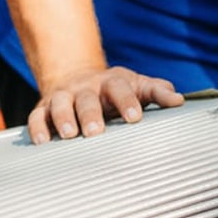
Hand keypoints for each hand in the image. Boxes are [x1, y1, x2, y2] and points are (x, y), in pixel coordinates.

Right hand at [30, 66, 183, 144]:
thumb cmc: (115, 89)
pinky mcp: (44, 108)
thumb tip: (179, 100)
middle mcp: (86, 87)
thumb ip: (158, 92)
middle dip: (91, 114)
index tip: (135, 118)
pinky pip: (37, 116)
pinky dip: (38, 127)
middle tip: (96, 131)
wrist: (77, 77)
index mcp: (112, 81)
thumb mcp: (138, 85)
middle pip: (87, 98)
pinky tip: (42, 141)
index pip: (120, 88)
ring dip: (63, 118)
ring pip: (61, 104)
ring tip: (69, 134)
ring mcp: (64, 96)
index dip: (127, 102)